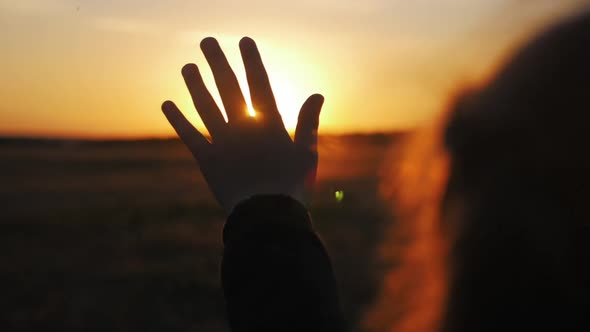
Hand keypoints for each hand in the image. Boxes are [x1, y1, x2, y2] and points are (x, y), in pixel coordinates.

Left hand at [161, 37, 323, 212]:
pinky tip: (167, 104)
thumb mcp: (307, 153)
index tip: (244, 41)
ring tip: (187, 66)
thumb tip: (317, 94)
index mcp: (269, 124)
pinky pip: (189, 136)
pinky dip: (177, 119)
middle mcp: (243, 127)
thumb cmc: (292, 186)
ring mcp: (223, 143)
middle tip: (206, 42)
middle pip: (228, 88)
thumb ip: (308, 122)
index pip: (259, 84)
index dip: (251, 61)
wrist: (267, 217)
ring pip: (206, 107)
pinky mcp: (207, 160)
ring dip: (195, 85)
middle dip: (217, 63)